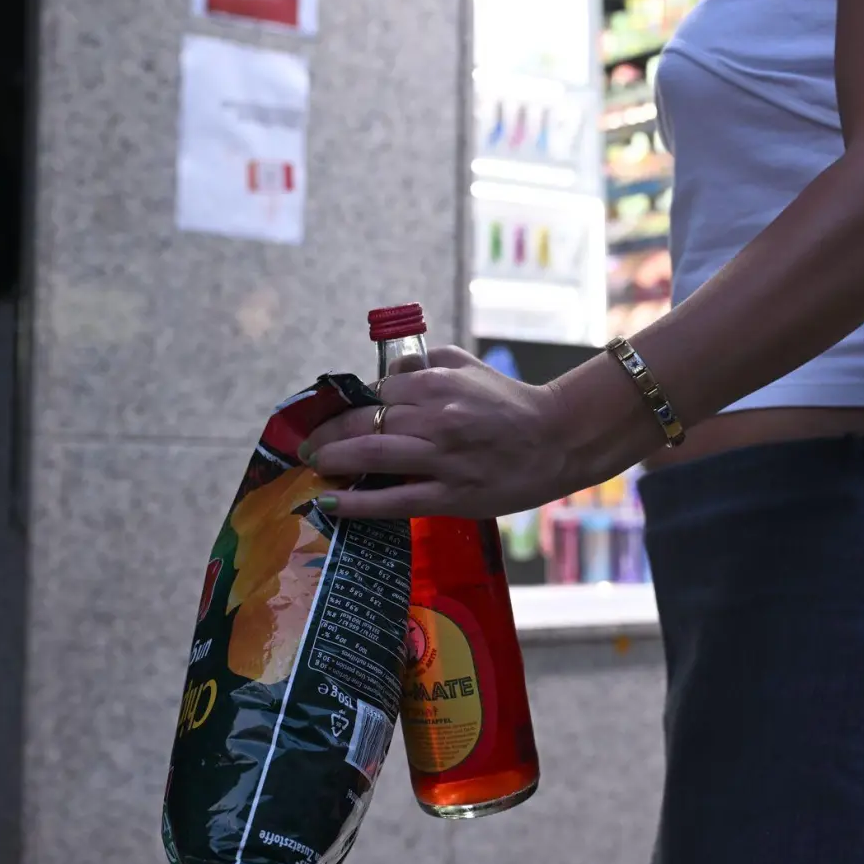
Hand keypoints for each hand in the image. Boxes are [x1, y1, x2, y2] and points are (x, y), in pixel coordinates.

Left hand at [300, 346, 575, 519]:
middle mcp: (436, 418)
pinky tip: (330, 502)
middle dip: (325, 435)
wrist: (557, 440)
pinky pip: (394, 501)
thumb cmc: (509, 403)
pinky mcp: (452, 496)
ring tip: (314, 468)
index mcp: (438, 383)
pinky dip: (357, 502)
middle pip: (363, 424)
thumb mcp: (468, 366)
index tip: (324, 419)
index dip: (342, 408)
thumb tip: (384, 373)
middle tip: (306, 447)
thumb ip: (424, 361)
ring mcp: (443, 459)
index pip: (373, 394)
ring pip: (372, 456)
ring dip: (332, 461)